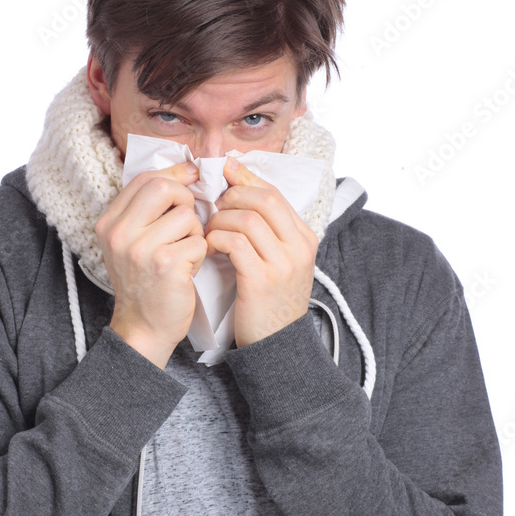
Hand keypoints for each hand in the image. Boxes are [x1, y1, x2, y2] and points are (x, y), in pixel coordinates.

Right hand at [95, 162, 206, 367]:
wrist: (143, 327)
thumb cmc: (144, 282)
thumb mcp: (131, 242)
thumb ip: (148, 210)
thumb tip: (188, 171)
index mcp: (109, 223)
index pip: (144, 179)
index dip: (174, 174)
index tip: (192, 177)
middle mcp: (120, 234)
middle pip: (164, 187)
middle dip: (185, 199)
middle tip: (187, 222)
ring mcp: (142, 249)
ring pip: (187, 217)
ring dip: (195, 234)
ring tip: (184, 253)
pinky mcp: (166, 265)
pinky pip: (198, 241)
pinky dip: (199, 255)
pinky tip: (187, 270)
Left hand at [204, 157, 317, 347]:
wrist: (278, 345)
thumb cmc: (271, 300)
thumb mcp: (280, 262)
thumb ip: (267, 230)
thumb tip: (238, 189)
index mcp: (305, 238)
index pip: (274, 194)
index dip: (247, 178)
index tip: (225, 171)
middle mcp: (298, 248)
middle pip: (264, 199)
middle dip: (232, 196)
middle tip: (214, 206)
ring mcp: (282, 264)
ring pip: (246, 219)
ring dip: (220, 220)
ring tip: (209, 231)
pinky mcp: (261, 281)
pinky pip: (234, 244)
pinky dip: (216, 239)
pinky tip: (209, 248)